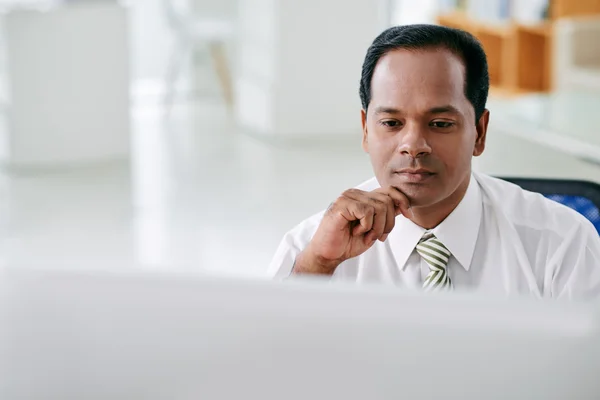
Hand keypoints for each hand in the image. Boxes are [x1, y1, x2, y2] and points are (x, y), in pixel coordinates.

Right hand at [294, 186, 409, 274]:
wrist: (329, 254)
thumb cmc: (347, 243)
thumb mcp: (373, 229)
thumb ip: (385, 216)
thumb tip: (402, 206)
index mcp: (362, 198)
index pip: (389, 190)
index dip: (401, 201)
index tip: (407, 214)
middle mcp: (355, 194)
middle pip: (387, 200)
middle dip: (388, 223)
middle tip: (379, 237)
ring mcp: (348, 197)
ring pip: (380, 206)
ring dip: (377, 227)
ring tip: (366, 235)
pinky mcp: (342, 204)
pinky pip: (367, 211)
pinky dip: (366, 226)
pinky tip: (356, 232)